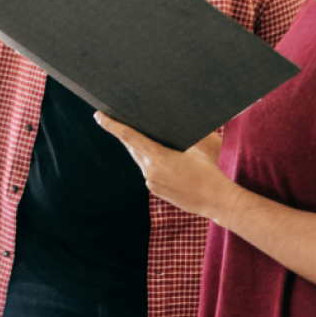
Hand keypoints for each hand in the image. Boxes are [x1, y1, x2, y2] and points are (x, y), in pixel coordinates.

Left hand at [94, 113, 242, 224]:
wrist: (216, 200)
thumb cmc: (209, 171)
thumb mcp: (194, 148)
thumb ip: (175, 140)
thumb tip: (165, 131)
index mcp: (157, 157)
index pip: (129, 136)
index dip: (112, 125)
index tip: (99, 116)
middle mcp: (149, 171)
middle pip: (132, 147)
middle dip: (128, 135)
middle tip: (122, 120)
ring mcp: (151, 182)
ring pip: (141, 160)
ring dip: (142, 149)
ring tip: (151, 138)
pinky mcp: (155, 191)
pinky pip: (148, 171)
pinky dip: (151, 162)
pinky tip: (164, 160)